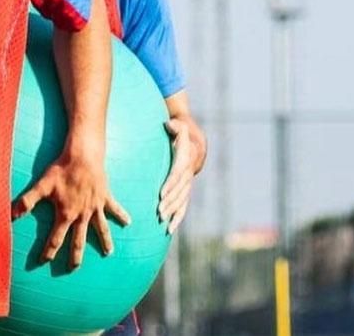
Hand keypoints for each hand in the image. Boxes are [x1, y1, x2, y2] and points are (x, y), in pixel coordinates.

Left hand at [13, 148, 130, 269]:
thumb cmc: (61, 170)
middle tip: (74, 268)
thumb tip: (11, 214)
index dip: (48, 251)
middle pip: (78, 240)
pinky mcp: (105, 197)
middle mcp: (82, 215)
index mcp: (66, 214)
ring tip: (108, 253)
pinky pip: (115, 209)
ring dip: (104, 241)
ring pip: (100, 229)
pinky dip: (122, 215)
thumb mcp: (42, 186)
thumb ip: (27, 201)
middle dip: (75, 256)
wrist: (83, 156)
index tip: (44, 262)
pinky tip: (128, 222)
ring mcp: (95, 207)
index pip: (55, 239)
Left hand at [159, 119, 195, 233]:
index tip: (161, 194)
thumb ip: (176, 126)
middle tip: (158, 211)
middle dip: (170, 201)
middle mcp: (190, 173)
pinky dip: (178, 217)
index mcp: (187, 159)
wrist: (195, 141)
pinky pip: (184, 205)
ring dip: (173, 211)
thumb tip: (170, 125)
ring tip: (162, 220)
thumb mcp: (179, 124)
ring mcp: (189, 183)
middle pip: (180, 191)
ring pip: (183, 200)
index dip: (171, 184)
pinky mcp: (186, 190)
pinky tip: (169, 229)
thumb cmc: (181, 132)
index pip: (178, 174)